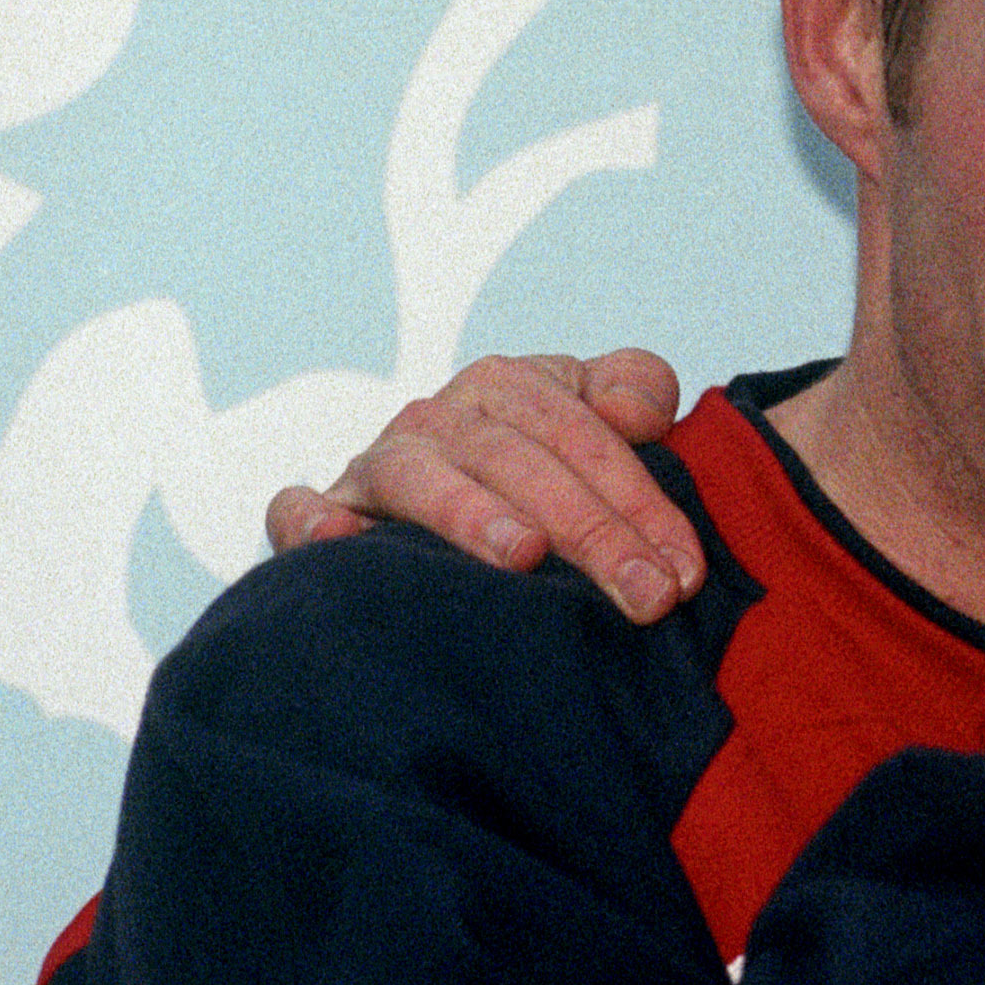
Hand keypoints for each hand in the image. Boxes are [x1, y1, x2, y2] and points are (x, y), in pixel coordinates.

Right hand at [264, 352, 701, 622]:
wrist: (468, 503)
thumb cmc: (550, 469)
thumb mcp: (601, 419)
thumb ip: (635, 389)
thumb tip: (637, 412)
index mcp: (508, 389)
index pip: (582, 435)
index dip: (639, 500)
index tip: (684, 571)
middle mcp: (439, 418)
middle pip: (516, 461)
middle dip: (591, 530)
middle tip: (646, 595)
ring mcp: (378, 465)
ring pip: (420, 477)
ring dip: (471, 513)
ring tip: (524, 556)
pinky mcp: (328, 514)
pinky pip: (300, 511)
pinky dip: (314, 523)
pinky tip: (345, 545)